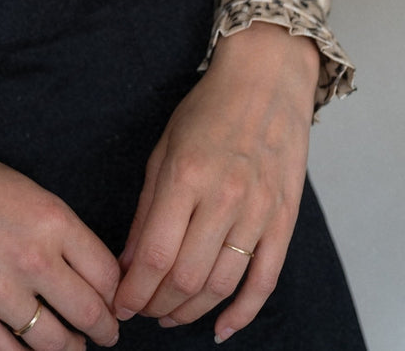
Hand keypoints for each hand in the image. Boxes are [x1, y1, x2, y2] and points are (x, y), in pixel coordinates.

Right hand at [0, 127, 120, 350]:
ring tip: (72, 345)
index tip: (113, 299)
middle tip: (105, 333)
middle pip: (90, 313)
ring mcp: (0, 291)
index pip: (106, 274)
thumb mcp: (24, 187)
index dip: (115, 292)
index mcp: (52, 219)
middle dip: (104, 329)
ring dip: (71, 349)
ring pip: (56, 344)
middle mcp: (33, 258)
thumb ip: (56, 227)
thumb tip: (82, 263)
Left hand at [114, 22, 318, 343]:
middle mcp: (224, 196)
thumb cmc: (209, 109)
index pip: (155, 254)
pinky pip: (265, 279)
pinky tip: (222, 328)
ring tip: (169, 317)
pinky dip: (243, 313)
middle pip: (187, 277)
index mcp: (186, 175)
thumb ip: (148, 209)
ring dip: (191, 312)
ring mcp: (258, 210)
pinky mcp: (284, 219)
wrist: (267, 79)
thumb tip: (129, 263)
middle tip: (141, 312)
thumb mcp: (164, 148)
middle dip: (157, 306)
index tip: (119, 305)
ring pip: (222, 285)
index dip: (134, 291)